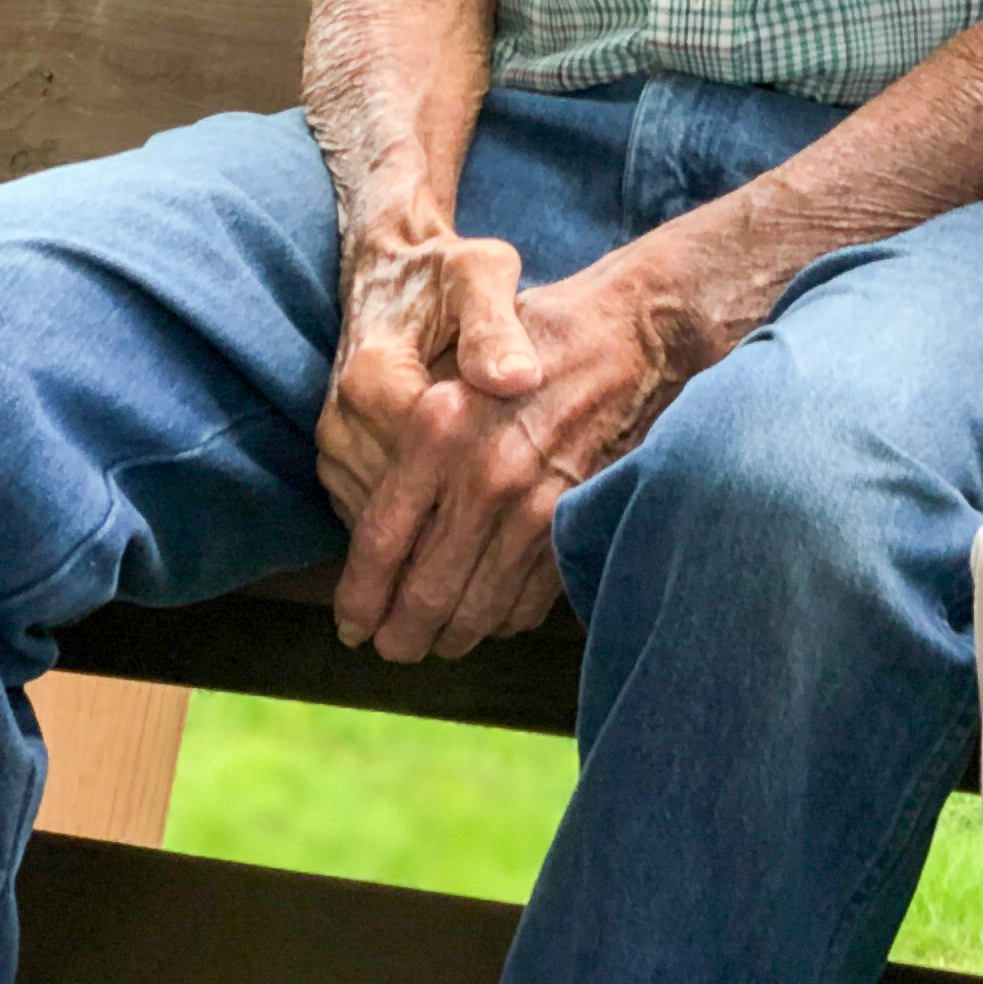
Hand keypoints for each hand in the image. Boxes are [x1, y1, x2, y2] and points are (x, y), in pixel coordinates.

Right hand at [318, 218, 542, 526]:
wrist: (392, 271)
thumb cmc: (446, 272)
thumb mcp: (481, 276)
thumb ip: (495, 327)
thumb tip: (518, 379)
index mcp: (375, 376)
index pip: (429, 458)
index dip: (486, 479)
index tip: (540, 485)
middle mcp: (342, 418)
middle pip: (407, 498)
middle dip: (465, 514)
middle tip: (530, 520)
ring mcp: (334, 445)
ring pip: (388, 516)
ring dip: (439, 524)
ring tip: (504, 525)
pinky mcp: (337, 461)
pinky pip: (376, 513)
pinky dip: (418, 521)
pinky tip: (468, 514)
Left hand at [330, 240, 707, 663]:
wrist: (631, 333)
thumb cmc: (530, 342)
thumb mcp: (452, 368)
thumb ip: (406, 438)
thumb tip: (363, 516)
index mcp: (437, 429)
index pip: (380, 542)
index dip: (360, 598)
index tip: (352, 627)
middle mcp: (484, 474)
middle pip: (426, 591)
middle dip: (403, 635)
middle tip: (393, 650)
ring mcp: (538, 504)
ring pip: (478, 606)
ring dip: (453, 636)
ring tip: (438, 644)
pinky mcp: (577, 520)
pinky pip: (530, 597)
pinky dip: (505, 618)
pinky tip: (492, 618)